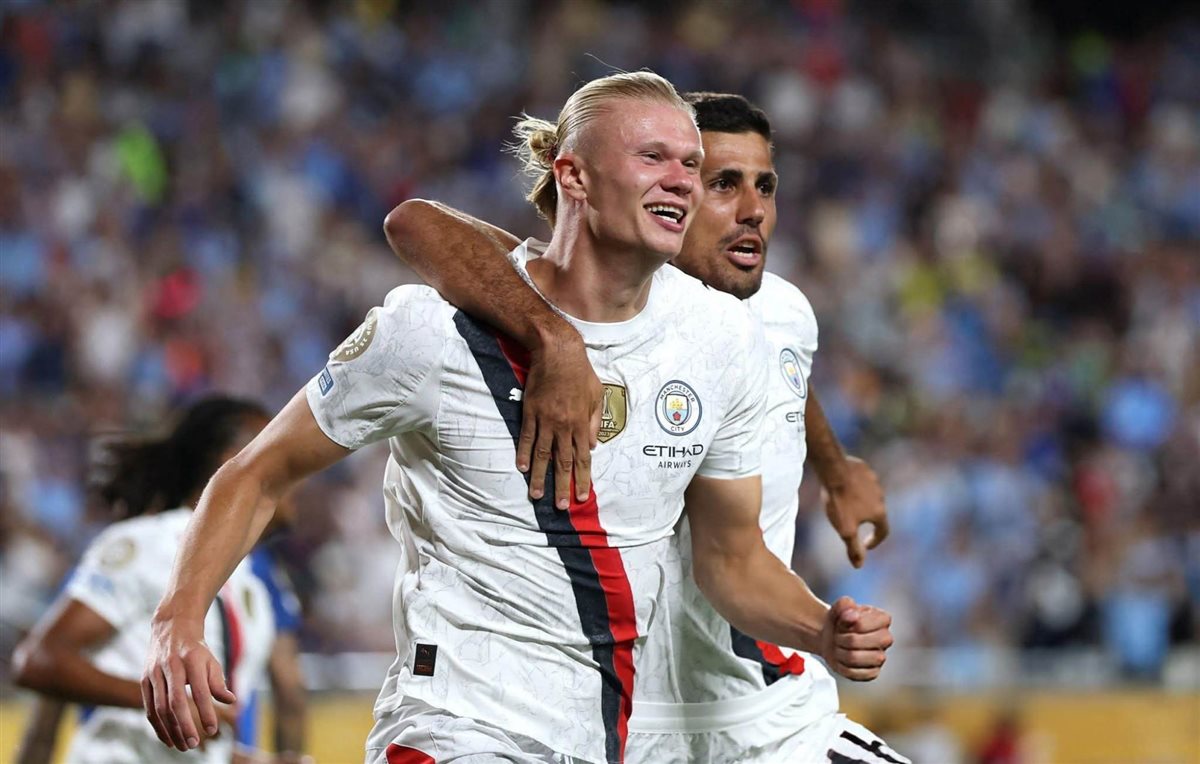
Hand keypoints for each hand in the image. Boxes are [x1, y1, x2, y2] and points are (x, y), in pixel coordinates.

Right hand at [142, 615, 236, 750]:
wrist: (172, 629)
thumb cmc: (196, 650)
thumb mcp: (211, 661)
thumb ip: (218, 682)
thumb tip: (231, 701)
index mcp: (192, 660)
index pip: (200, 691)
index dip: (206, 712)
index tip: (212, 730)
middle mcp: (171, 666)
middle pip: (176, 702)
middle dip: (185, 726)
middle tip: (193, 744)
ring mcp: (155, 673)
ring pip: (160, 708)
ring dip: (170, 730)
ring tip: (183, 746)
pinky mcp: (144, 680)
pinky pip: (149, 708)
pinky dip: (158, 726)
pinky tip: (168, 739)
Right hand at [518, 328, 602, 509]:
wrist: (558, 353)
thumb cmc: (580, 373)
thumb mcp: (597, 395)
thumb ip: (596, 422)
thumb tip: (593, 445)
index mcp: (582, 423)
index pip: (583, 458)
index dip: (583, 479)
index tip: (582, 496)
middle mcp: (565, 426)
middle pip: (563, 462)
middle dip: (563, 486)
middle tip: (561, 506)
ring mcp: (546, 420)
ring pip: (542, 454)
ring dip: (540, 477)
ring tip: (537, 495)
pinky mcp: (531, 412)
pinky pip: (526, 437)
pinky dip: (523, 453)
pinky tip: (521, 468)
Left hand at [819, 596, 892, 681]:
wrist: (832, 636)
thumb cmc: (839, 620)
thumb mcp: (838, 607)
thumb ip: (844, 604)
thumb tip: (852, 616)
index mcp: (883, 619)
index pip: (861, 624)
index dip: (845, 624)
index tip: (842, 622)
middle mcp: (886, 638)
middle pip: (856, 642)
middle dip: (840, 638)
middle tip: (837, 636)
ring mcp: (881, 657)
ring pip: (854, 658)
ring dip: (839, 652)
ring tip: (839, 647)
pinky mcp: (873, 672)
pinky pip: (855, 674)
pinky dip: (843, 667)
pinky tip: (843, 659)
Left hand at [823, 456, 888, 567]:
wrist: (833, 470)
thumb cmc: (839, 502)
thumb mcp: (845, 530)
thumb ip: (853, 548)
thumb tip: (859, 566)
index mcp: (879, 512)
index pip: (883, 531)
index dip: (875, 541)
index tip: (866, 545)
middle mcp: (881, 497)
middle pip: (876, 513)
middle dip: (865, 520)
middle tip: (850, 523)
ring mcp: (873, 481)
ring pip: (869, 496)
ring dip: (860, 502)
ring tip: (845, 504)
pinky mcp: (864, 468)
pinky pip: (861, 481)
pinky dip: (855, 487)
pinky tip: (842, 486)